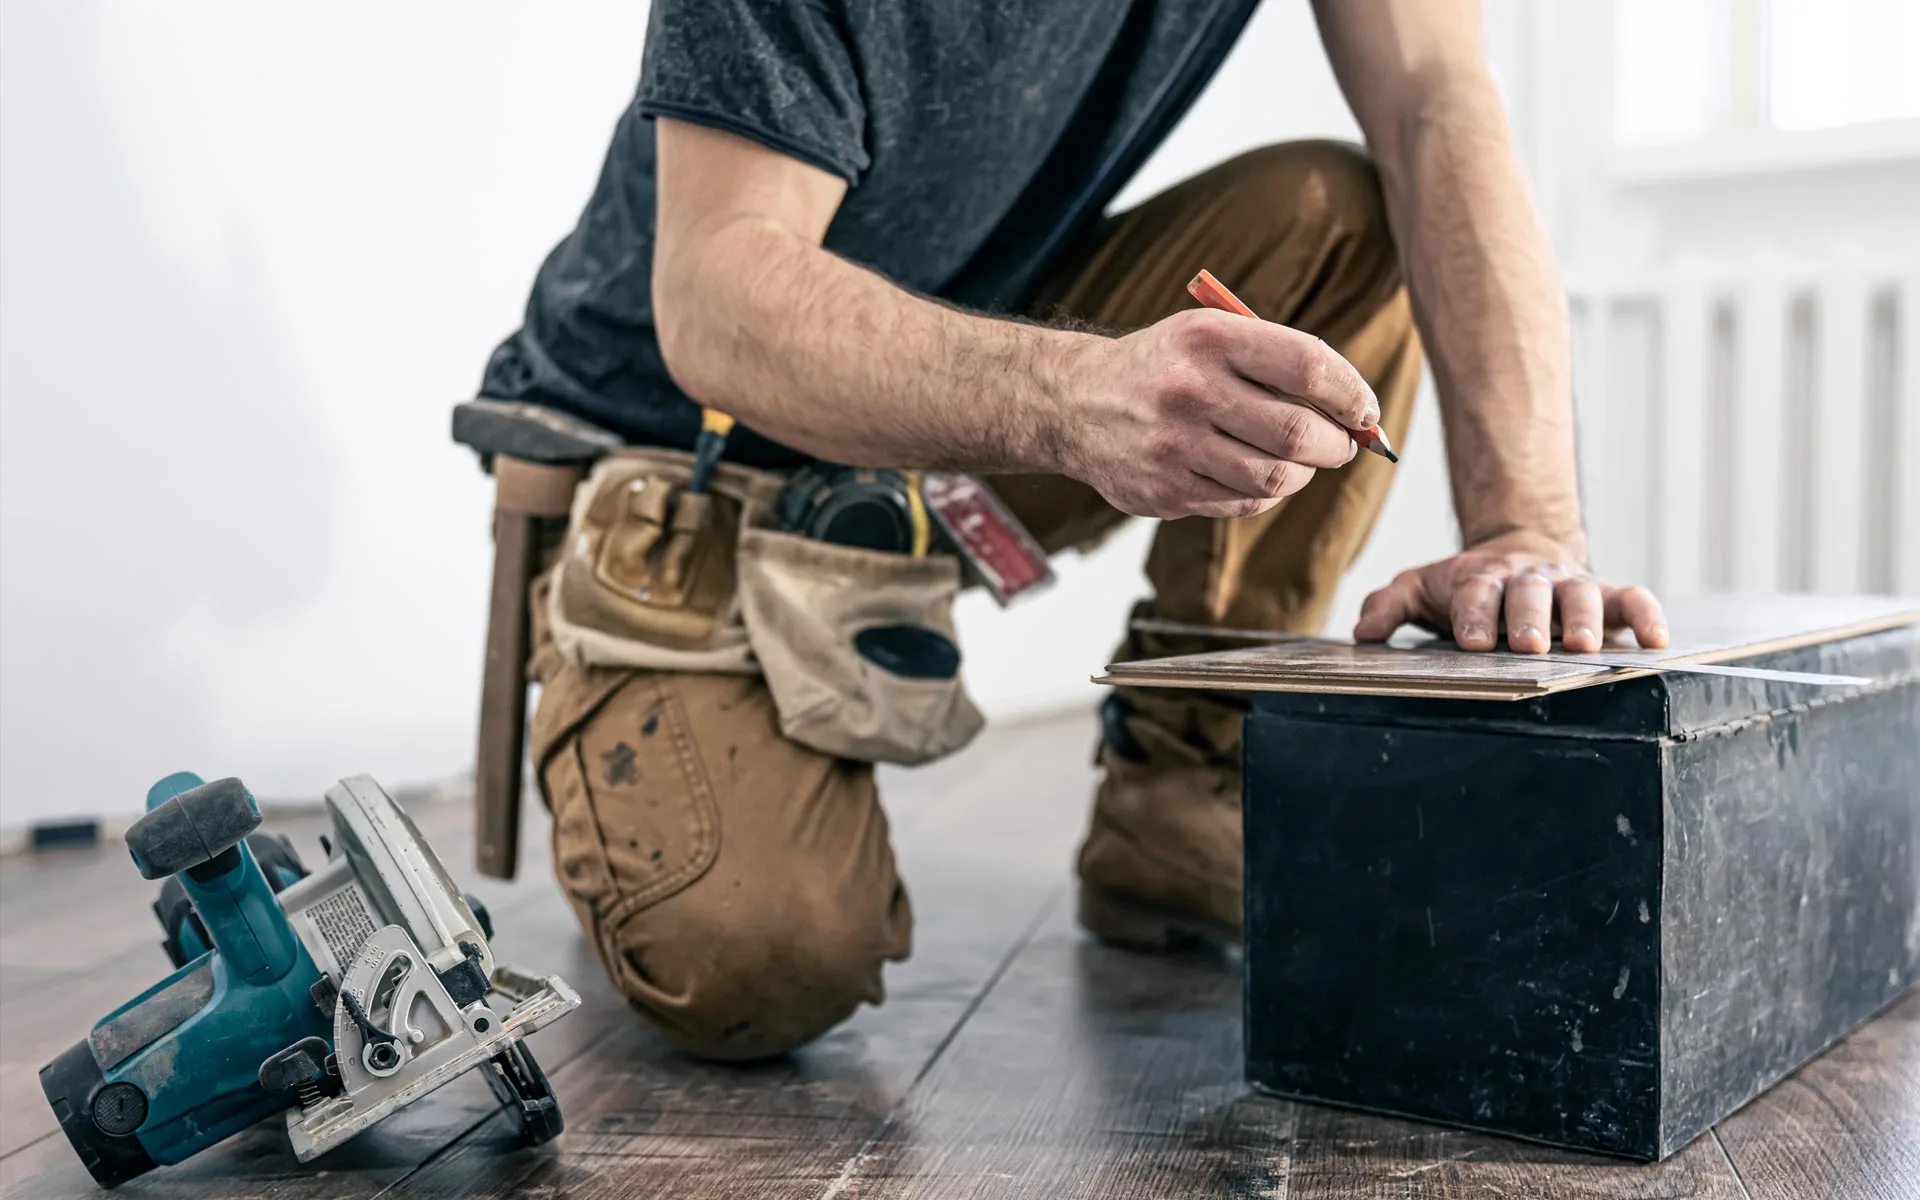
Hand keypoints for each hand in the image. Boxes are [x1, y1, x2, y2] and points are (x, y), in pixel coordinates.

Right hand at [1055, 309, 1377, 519]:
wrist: (1075, 402)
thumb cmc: (1163, 367)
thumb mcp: (1210, 334)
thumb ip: (1276, 362)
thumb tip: (1352, 411)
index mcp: (1210, 338)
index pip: (1308, 366)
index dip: (1351, 394)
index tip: (1365, 411)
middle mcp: (1191, 391)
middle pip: (1298, 432)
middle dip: (1336, 445)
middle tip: (1342, 444)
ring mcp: (1174, 446)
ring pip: (1275, 478)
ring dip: (1304, 473)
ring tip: (1302, 462)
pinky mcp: (1164, 491)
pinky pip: (1242, 504)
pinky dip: (1266, 495)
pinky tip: (1260, 476)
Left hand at [1353, 533, 1667, 653]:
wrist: (1516, 552)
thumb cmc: (1466, 586)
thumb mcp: (1421, 589)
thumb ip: (1390, 604)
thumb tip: (1364, 631)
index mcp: (1481, 580)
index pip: (1475, 595)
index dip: (1472, 615)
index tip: (1469, 641)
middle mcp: (1528, 580)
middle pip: (1530, 594)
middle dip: (1529, 618)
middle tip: (1527, 644)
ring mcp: (1569, 585)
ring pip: (1581, 595)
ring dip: (1583, 620)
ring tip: (1584, 646)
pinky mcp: (1605, 595)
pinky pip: (1631, 598)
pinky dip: (1646, 615)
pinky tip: (1656, 640)